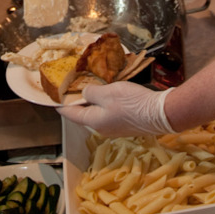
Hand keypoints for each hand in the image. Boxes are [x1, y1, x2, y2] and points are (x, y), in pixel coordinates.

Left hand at [59, 81, 175, 135]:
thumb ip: (91, 92)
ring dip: (93, 100)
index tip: (54, 98)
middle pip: (83, 114)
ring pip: (97, 113)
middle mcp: (102, 128)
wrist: (161, 114)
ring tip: (92, 85)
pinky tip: (110, 92)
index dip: (61, 105)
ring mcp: (114, 128)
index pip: (70, 114)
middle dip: (78, 100)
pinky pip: (108, 113)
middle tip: (74, 85)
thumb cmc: (132, 103)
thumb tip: (84, 93)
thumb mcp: (108, 92)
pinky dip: (105, 103)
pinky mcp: (125, 124)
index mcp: (94, 121)